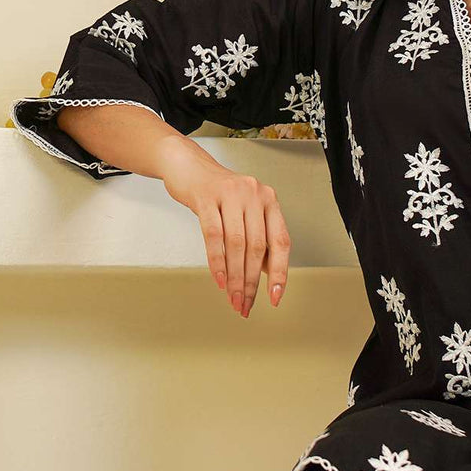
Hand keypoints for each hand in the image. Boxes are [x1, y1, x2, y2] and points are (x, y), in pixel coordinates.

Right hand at [159, 143, 290, 317]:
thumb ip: (256, 238)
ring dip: (235, 277)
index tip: (275, 297)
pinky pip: (214, 235)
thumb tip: (266, 276)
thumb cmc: (218, 194)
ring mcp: (231, 193)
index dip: (280, 272)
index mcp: (269, 200)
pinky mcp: (207, 196)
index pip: (281, 241)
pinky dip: (217, 261)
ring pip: (237, 243)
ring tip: (233, 298)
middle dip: (252, 281)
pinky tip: (218, 279)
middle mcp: (255, 194)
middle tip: (245, 304)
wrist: (188, 166)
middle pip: (258, 247)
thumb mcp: (243, 211)